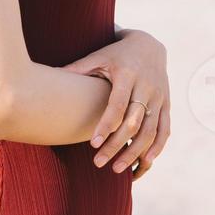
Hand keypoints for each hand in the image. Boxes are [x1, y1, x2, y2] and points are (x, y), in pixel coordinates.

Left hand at [63, 29, 170, 178]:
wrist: (149, 45)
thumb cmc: (116, 54)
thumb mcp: (98, 57)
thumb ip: (77, 69)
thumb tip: (48, 78)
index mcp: (128, 74)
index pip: (118, 104)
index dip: (106, 125)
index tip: (93, 145)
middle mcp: (147, 86)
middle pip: (133, 122)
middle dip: (117, 145)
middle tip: (99, 163)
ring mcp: (159, 96)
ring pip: (150, 130)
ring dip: (135, 152)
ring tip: (118, 169)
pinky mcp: (167, 104)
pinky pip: (164, 129)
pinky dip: (157, 147)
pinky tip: (145, 163)